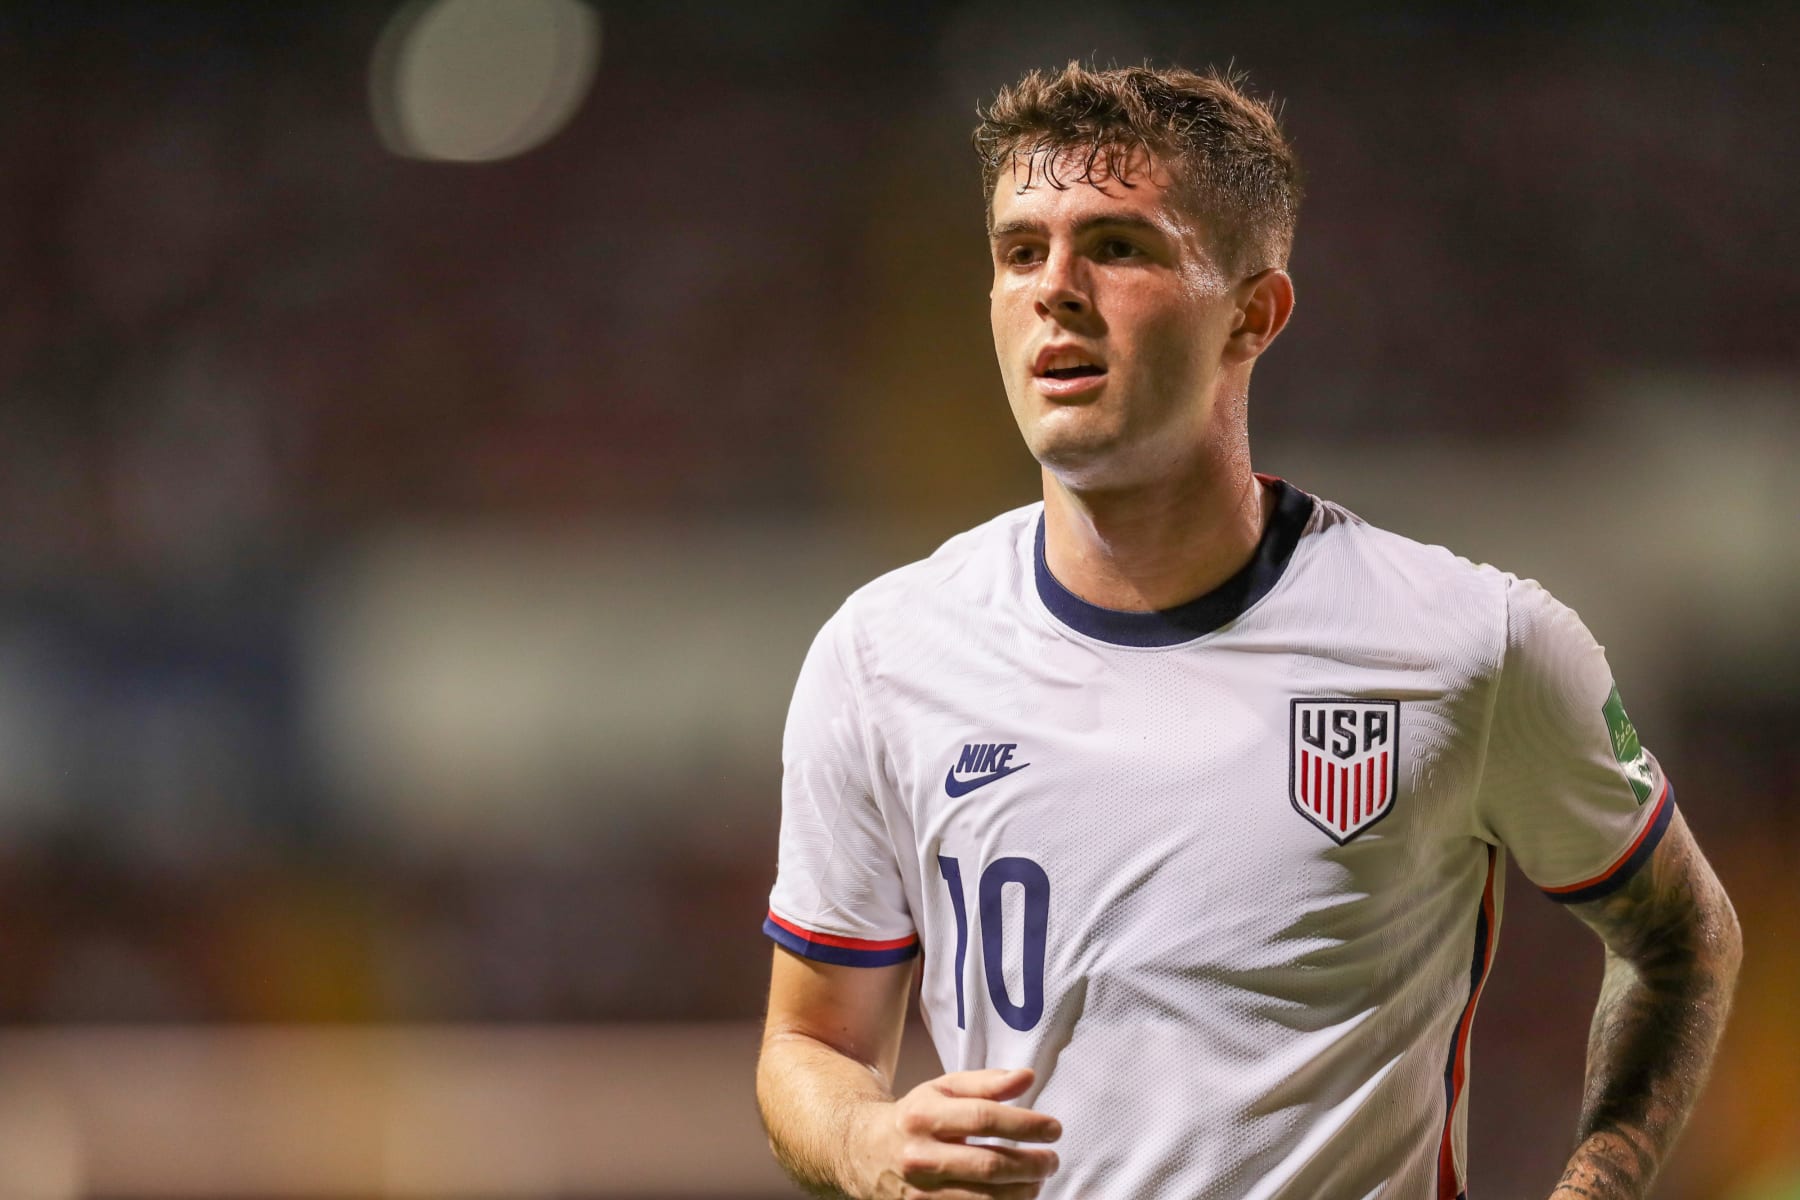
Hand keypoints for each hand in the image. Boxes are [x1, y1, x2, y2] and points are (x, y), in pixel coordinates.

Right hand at [852, 1067, 1062, 1198]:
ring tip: (1037, 1180)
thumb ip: (987, 1083)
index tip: (1054, 1128)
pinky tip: (1015, 1196)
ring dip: (1022, 1192)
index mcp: (923, 1117)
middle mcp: (919, 1158)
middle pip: (988, 1166)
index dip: (1025, 1124)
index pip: (983, 1119)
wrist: (863, 1152)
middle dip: (1031, 1165)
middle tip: (1052, 1160)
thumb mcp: (943, 1089)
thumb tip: (1028, 1078)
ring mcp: (919, 1195)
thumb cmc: (915, 1118)